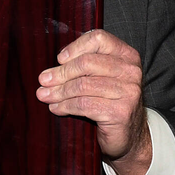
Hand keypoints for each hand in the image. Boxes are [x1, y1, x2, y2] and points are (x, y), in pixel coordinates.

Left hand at [36, 29, 151, 174]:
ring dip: (59, 92)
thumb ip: (83, 68)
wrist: (129, 135)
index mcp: (127, 56)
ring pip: (82, 85)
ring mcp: (128, 92)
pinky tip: (56, 108)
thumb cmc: (109, 102)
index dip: (75, 47)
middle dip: (60, 73)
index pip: (99, 39)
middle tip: (43, 81)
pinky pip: (84, 105)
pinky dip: (65, 106)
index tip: (59, 59)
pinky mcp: (120, 112)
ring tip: (45, 96)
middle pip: (86, 63)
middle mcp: (131, 71)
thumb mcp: (100, 79)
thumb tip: (48, 73)